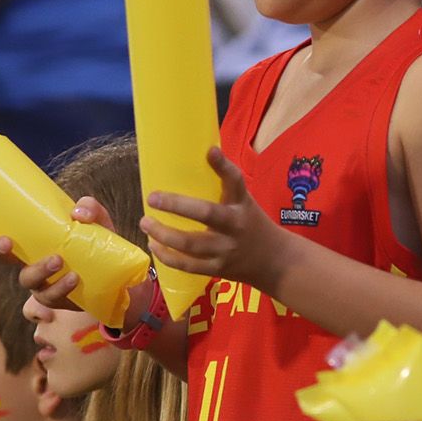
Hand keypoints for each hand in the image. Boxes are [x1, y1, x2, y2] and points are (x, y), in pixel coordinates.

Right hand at [0, 196, 117, 313]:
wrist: (117, 268)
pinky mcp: (62, 299)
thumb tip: (77, 213)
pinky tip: (74, 278)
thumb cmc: (96, 238)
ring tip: (60, 261)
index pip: (5, 248)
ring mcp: (46, 286)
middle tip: (11, 244)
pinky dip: (62, 287)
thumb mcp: (96, 219)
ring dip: (42, 271)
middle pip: (8, 264)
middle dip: (4, 256)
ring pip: (32, 284)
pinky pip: (53, 299)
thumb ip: (89, 208)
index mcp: (34, 246)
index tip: (4, 239)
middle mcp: (34, 267)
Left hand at [141, 146, 289, 290]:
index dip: (223, 166)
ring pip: (190, 244)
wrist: (276, 261)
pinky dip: (168, 257)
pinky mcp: (218, 269)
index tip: (210, 151)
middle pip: (206, 213)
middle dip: (176, 205)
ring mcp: (226, 249)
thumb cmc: (252, 224)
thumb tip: (202, 156)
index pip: (236, 181)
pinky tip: (154, 245)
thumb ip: (225, 188)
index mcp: (242, 204)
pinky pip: (188, 266)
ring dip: (164, 234)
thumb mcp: (245, 203)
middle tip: (152, 197)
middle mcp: (235, 225)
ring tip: (146, 223)